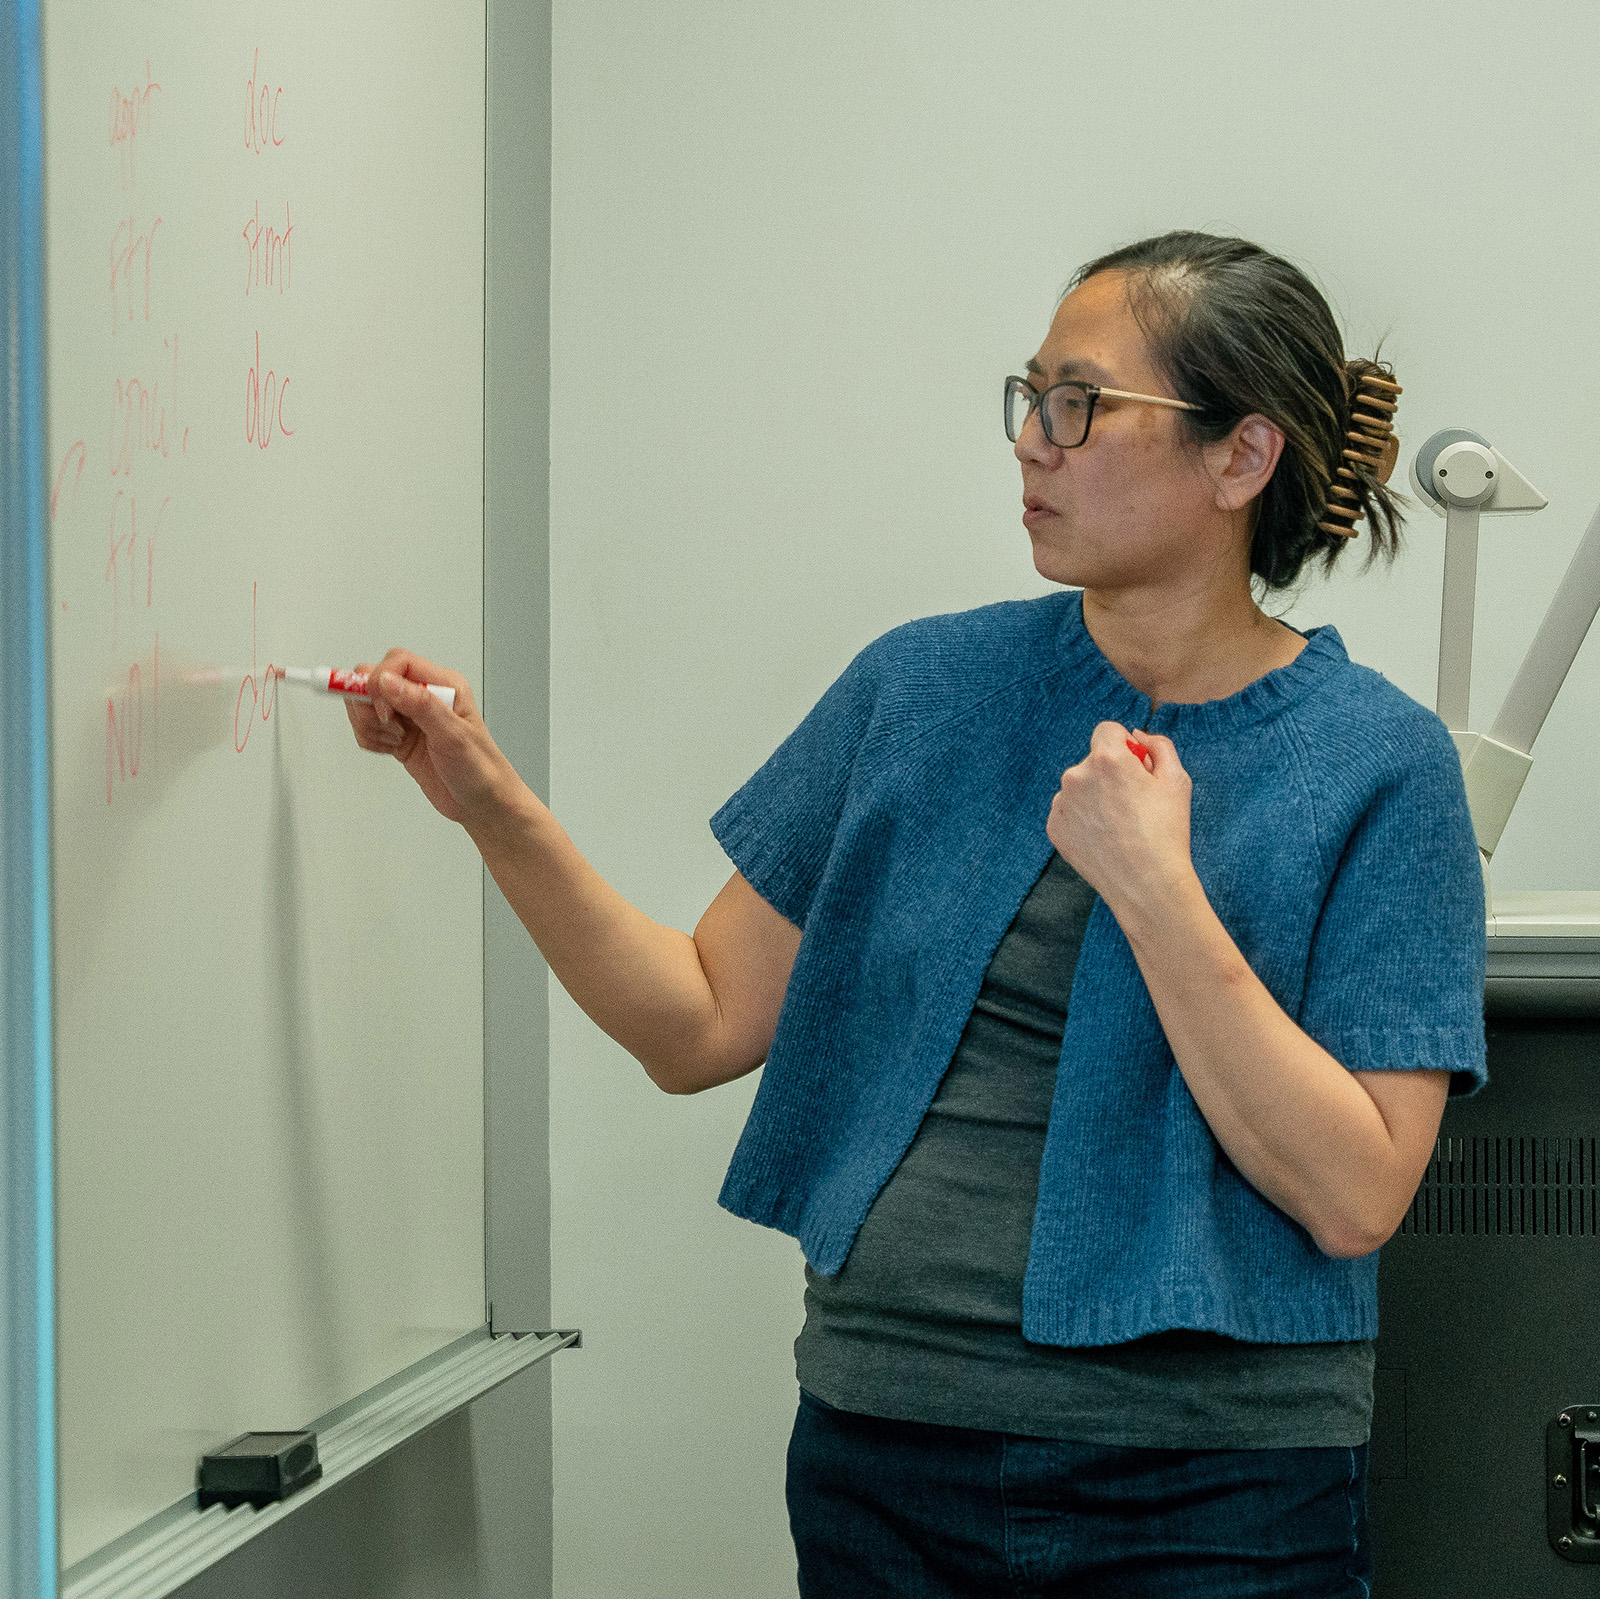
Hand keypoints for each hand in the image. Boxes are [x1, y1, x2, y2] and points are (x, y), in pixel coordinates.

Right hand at [345, 648, 522, 828]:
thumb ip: (420, 705)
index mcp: (444, 684)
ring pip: (366, 704)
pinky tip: (392, 751)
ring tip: (397, 742)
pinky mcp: (399, 736)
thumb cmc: (481, 770)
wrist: (482, 803)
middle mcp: (424, 695)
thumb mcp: (453, 736)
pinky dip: (370, 740)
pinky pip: (368, 728)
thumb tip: (387, 681)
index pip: (398, 662)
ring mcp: (410, 716)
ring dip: (370, 725)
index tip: (380, 708)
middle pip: (374, 680)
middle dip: (369, 704)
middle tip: (390, 728)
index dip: (378, 679)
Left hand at [1046, 721, 1195, 914]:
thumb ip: (1158, 746)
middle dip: (1110, 773)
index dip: (1125, 746)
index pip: (1107, 730)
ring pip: (1079, 787)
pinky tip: (1104, 838)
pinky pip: (1068, 811)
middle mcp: (1076, 776)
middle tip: (1133, 803)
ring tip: (1119, 825)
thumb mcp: (1177, 780)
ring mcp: (1061, 803)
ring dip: (1094, 796)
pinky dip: (1083, 819)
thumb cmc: (1166, 831)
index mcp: (1107, 759)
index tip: (1135, 765)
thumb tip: (1135, 735)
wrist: (1146, 884)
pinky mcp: (1054, 827)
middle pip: (1093, 760)